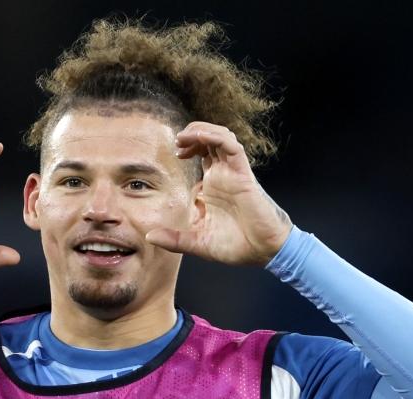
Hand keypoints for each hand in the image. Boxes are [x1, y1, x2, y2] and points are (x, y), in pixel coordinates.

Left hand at [145, 122, 292, 265]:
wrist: (263, 252)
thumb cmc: (236, 246)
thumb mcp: (197, 243)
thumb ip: (174, 239)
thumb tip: (150, 236)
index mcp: (213, 185)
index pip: (202, 153)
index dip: (188, 146)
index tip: (175, 153)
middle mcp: (223, 175)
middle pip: (210, 140)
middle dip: (192, 134)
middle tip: (177, 141)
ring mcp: (233, 174)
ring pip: (220, 138)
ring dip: (201, 131)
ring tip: (184, 137)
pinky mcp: (243, 176)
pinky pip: (232, 148)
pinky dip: (216, 138)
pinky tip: (201, 136)